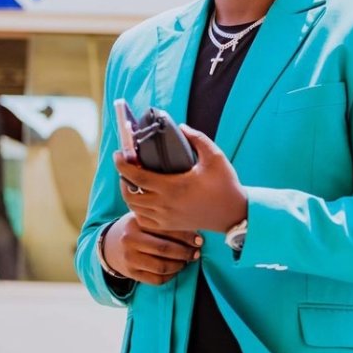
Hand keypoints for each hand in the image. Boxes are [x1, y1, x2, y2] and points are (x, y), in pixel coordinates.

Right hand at [103, 213, 201, 285]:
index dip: (186, 236)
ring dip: (179, 265)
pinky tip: (176, 269)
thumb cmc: (136, 228)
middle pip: (164, 249)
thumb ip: (163, 220)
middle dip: (185, 252)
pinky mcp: (131, 273)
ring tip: (187, 260)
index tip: (199, 240)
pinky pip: (156, 279)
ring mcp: (129, 259)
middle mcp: (130, 240)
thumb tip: (195, 226)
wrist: (110, 245)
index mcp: (136, 223)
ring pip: (162, 267)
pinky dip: (170, 276)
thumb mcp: (144, 218)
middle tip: (196, 252)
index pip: (165, 230)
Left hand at [113, 125, 247, 233]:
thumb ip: (198, 139)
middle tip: (126, 166)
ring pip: (134, 208)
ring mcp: (166, 217)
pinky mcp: (170, 225)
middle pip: (129, 194)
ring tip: (131, 181)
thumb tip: (182, 127)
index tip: (118, 154)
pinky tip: (142, 200)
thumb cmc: (225, 185)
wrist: (234, 214)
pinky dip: (137, 210)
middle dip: (122, 179)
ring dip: (128, 193)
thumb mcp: (215, 157)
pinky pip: (143, 220)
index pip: (136, 177)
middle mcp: (165, 204)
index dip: (123, 165)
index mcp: (172, 187)